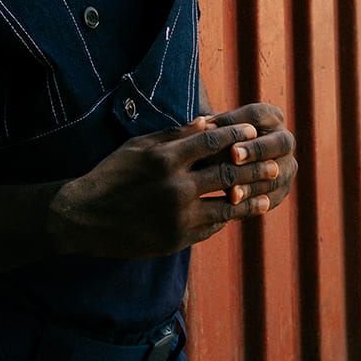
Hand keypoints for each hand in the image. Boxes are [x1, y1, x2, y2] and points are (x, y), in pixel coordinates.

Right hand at [52, 115, 270, 258]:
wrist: (84, 218)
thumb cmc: (112, 175)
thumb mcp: (139, 147)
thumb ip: (175, 136)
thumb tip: (209, 121)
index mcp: (166, 158)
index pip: (213, 141)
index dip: (237, 135)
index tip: (254, 132)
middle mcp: (175, 187)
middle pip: (228, 172)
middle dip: (255, 167)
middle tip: (275, 164)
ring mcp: (178, 216)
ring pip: (227, 204)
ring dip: (250, 198)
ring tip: (267, 194)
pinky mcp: (177, 239)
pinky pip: (212, 226)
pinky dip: (227, 217)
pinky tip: (238, 212)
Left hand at [206, 102, 296, 216]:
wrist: (214, 167)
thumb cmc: (206, 143)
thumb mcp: (202, 134)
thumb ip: (202, 129)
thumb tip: (201, 123)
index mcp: (269, 117)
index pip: (257, 115)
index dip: (235, 121)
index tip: (210, 129)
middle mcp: (283, 139)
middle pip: (280, 142)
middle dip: (257, 149)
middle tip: (234, 155)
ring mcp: (287, 165)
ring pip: (279, 174)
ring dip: (256, 182)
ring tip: (232, 192)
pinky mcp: (281, 189)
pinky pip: (273, 197)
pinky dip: (255, 203)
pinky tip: (236, 207)